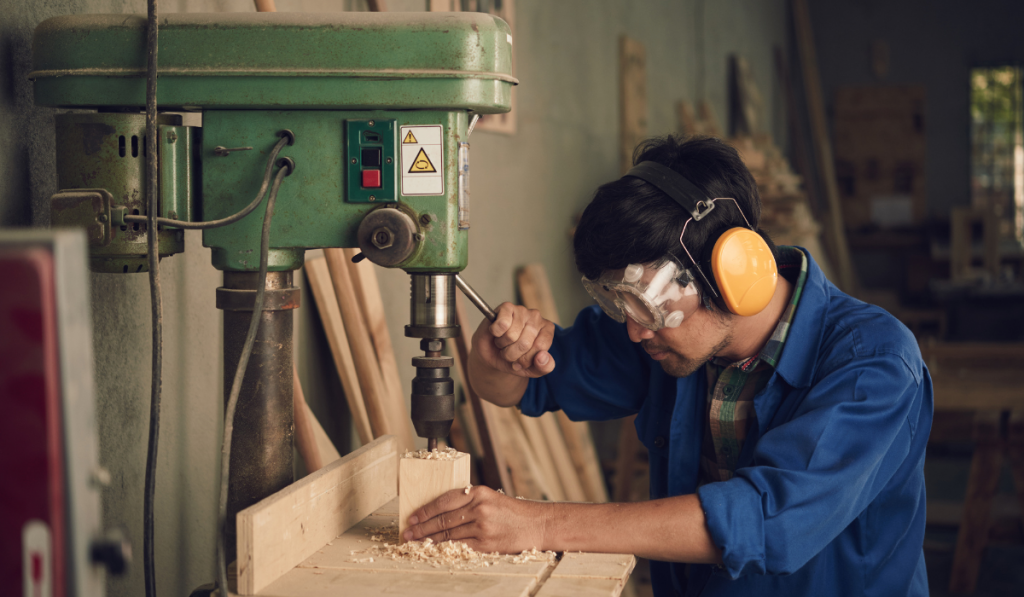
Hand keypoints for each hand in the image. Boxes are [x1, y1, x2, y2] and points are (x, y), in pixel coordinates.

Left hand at [403, 486, 546, 552]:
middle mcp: (479, 508)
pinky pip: (459, 546)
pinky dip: (445, 548)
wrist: (536, 524)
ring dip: (429, 539)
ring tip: (416, 542)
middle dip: (422, 527)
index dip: (425, 510)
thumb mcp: (491, 498)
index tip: (413, 517)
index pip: (444, 500)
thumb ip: (469, 502)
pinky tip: (435, 549)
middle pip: (442, 519)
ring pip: (448, 534)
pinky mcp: (486, 543)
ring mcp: (482, 527)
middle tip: (408, 533)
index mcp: (478, 492)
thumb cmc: (513, 512)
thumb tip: (441, 511)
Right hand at [473, 302, 555, 377]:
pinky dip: (496, 333)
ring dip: (503, 345)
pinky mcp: (506, 307)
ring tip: (504, 342)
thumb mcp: (532, 369)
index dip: (526, 360)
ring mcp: (522, 310)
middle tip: (509, 351)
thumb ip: (544, 367)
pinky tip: (497, 332)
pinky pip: (502, 324)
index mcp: (547, 330)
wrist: (491, 354)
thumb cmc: (514, 359)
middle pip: (525, 343)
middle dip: (512, 354)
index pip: (540, 348)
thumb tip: (542, 357)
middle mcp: (537, 318)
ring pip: (511, 335)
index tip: (521, 360)